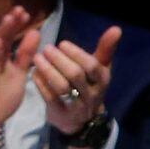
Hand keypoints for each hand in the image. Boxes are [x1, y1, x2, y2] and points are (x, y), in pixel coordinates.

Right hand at [0, 5, 40, 148]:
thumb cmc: (0, 97)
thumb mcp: (18, 73)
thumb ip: (24, 55)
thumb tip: (35, 33)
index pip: (7, 36)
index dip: (15, 24)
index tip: (25, 12)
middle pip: (0, 37)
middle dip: (9, 23)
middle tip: (20, 9)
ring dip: (1, 32)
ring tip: (10, 18)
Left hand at [33, 25, 121, 140]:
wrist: (81, 120)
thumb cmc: (89, 86)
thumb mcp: (100, 70)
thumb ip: (106, 49)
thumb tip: (117, 28)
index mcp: (102, 80)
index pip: (92, 66)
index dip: (77, 54)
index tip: (62, 43)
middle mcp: (92, 93)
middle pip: (76, 75)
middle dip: (60, 59)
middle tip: (47, 48)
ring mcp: (76, 105)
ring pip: (62, 86)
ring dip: (48, 70)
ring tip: (37, 58)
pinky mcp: (60, 113)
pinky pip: (49, 97)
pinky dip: (40, 83)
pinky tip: (33, 72)